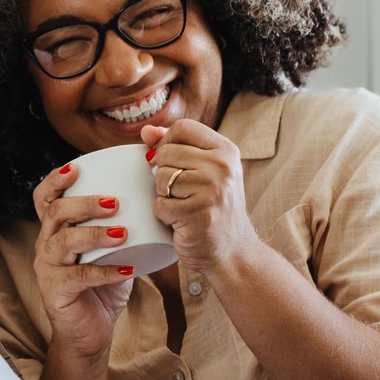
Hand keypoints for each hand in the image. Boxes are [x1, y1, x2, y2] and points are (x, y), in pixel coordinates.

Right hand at [30, 161, 136, 360]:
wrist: (89, 334)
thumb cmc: (102, 289)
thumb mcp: (112, 253)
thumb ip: (123, 230)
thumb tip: (156, 203)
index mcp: (56, 231)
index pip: (44, 198)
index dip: (55, 180)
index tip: (76, 167)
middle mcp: (46, 246)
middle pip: (56, 212)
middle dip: (85, 203)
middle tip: (115, 202)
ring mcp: (47, 269)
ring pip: (63, 241)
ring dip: (94, 233)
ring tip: (123, 232)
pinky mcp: (55, 292)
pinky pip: (78, 276)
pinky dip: (105, 271)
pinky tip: (127, 270)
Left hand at [142, 121, 261, 273]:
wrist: (233, 251)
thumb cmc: (214, 209)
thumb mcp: (205, 171)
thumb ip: (177, 146)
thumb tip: (146, 130)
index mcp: (226, 151)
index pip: (182, 128)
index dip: (167, 143)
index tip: (173, 162)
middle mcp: (222, 167)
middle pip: (166, 152)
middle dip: (164, 174)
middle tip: (182, 192)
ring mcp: (211, 190)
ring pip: (160, 178)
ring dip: (164, 195)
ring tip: (183, 206)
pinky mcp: (196, 214)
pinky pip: (160, 205)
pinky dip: (164, 215)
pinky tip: (181, 221)